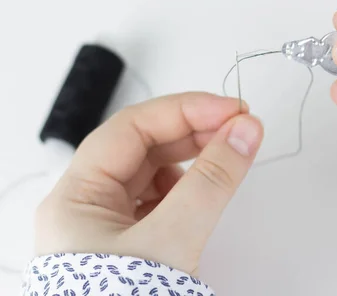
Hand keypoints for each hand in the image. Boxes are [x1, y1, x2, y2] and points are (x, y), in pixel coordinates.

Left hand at [35, 93, 262, 275]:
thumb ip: (211, 182)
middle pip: (144, 146)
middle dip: (194, 131)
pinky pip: (162, 197)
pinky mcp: (131, 239)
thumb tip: (246, 131)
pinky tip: (208, 187)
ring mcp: (110, 222)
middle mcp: (89, 204)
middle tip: (241, 126)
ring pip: (154, 170)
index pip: (131, 129)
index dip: (183, 111)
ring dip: (194, 156)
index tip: (231, 110)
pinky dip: (189, 185)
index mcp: (77, 196)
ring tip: (230, 152)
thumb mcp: (171, 240)